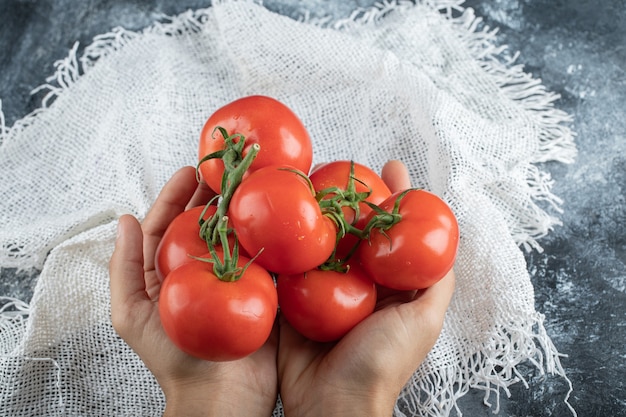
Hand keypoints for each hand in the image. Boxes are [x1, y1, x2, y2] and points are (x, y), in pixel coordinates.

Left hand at [109, 166, 277, 416]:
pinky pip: (263, 255)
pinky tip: (273, 215)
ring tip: (249, 182)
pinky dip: (266, 234)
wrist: (221, 397)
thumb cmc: (173, 362)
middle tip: (224, 169)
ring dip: (240, 208)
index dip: (175, 195)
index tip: (189, 170)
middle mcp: (199, 271)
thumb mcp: (131, 316)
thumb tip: (124, 220)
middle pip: (203, 222)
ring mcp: (231, 278)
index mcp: (166, 274)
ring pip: (234, 234)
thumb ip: (124, 269)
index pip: (167, 224)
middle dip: (211, 193)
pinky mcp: (260, 289)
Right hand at [277, 160, 455, 416]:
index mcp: (388, 285)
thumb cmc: (382, 364)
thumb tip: (448, 245)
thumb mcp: (422, 322)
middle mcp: (356, 282)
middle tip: (341, 167)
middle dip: (349, 197)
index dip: (396, 197)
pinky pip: (289, 266)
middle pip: (354, 229)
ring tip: (309, 181)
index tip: (391, 166)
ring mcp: (322, 289)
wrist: (332, 404)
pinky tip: (280, 219)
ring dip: (315, 214)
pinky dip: (285, 243)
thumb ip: (436, 285)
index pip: (394, 232)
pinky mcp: (292, 300)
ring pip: (320, 242)